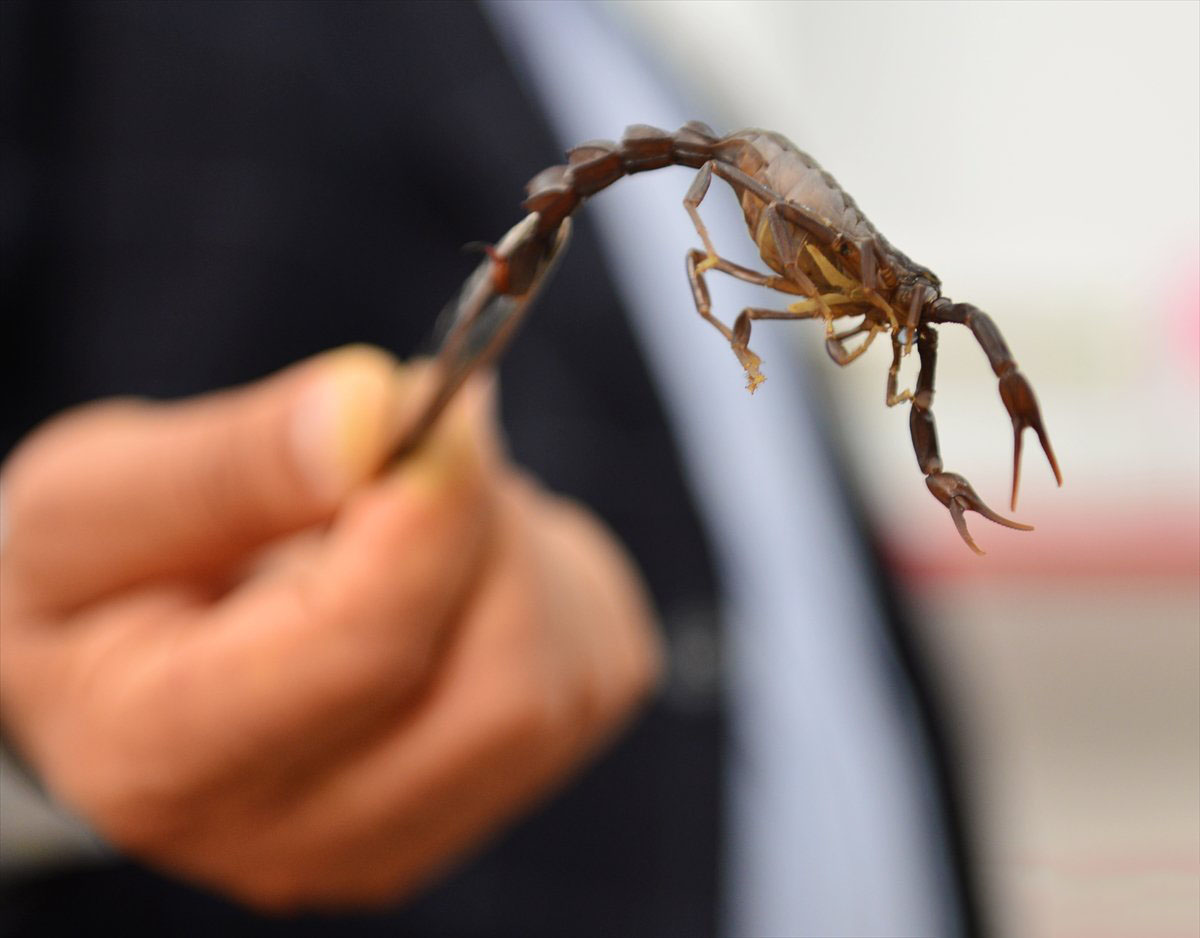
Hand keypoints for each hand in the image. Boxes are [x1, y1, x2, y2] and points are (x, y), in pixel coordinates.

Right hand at [0, 346, 660, 909]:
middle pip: (498, 693)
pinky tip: (466, 567)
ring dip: (524, 552)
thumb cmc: (103, 580)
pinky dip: (559, 588)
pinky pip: (597, 675)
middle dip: (491, 528)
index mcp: (166, 757)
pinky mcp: (485, 803)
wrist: (134, 665)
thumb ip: (229, 464)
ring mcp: (404, 835)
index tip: (435, 402)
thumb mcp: (105, 492)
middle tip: (437, 434)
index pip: (360, 655)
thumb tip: (371, 416)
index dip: (431, 510)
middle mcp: (298, 834)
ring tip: (428, 507)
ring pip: (563, 688)